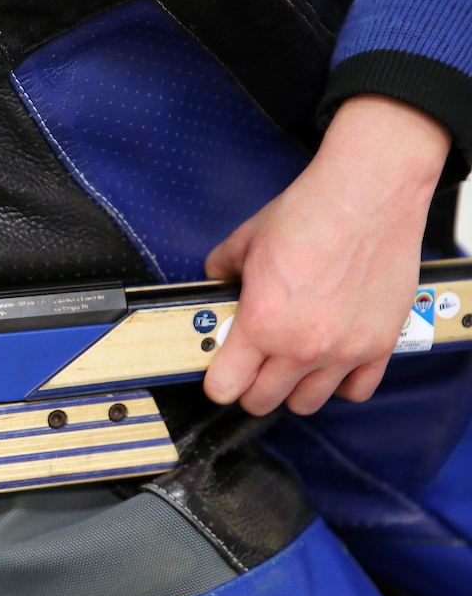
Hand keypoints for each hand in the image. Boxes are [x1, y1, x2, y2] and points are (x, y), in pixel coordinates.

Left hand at [203, 95, 450, 415]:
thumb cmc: (312, 212)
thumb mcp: (245, 241)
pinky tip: (330, 363)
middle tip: (254, 366)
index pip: (224, 388)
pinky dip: (340, 383)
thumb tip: (216, 279)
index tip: (221, 373)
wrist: (368, 192)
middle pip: (261, 401)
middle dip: (251, 387)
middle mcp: (302, 346)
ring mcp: (344, 350)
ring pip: (306, 403)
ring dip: (293, 388)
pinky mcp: (380, 344)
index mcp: (261, 324)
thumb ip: (222, 270)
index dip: (218, 381)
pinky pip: (356, 391)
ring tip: (291, 364)